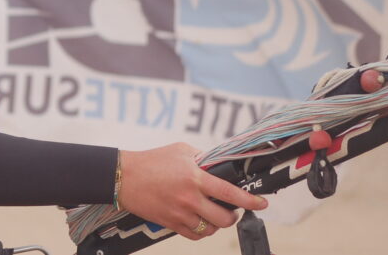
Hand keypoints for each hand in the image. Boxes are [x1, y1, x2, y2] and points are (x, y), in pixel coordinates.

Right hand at [116, 143, 267, 240]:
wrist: (125, 177)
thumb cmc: (152, 161)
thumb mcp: (181, 151)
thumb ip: (203, 159)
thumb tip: (221, 166)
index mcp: (195, 177)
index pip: (230, 192)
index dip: (250, 200)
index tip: (262, 203)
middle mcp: (190, 197)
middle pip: (224, 218)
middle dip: (233, 215)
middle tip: (232, 209)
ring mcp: (180, 213)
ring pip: (211, 229)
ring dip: (217, 223)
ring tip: (213, 214)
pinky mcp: (171, 223)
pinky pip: (195, 235)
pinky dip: (202, 231)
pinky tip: (200, 221)